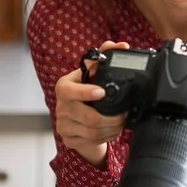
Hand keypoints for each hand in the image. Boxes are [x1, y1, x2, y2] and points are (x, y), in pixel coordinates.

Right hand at [54, 41, 129, 167]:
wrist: (79, 116)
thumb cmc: (88, 90)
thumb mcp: (94, 73)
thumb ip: (106, 56)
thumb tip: (122, 46)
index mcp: (65, 87)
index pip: (70, 91)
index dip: (86, 92)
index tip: (102, 92)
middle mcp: (62, 106)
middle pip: (88, 117)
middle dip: (111, 117)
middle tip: (123, 114)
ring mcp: (64, 124)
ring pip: (92, 132)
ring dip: (112, 128)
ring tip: (121, 122)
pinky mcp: (69, 139)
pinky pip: (92, 141)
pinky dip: (107, 136)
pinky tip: (113, 130)